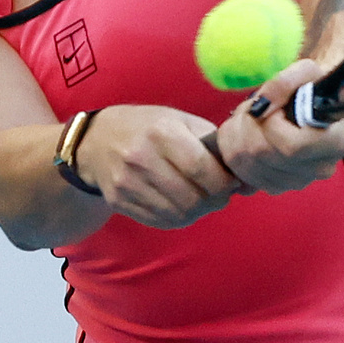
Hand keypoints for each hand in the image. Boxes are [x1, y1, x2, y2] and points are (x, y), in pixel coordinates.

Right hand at [76, 104, 240, 229]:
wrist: (96, 140)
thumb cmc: (148, 127)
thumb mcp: (180, 121)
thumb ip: (212, 144)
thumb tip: (246, 177)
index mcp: (161, 132)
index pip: (201, 168)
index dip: (223, 183)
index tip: (232, 183)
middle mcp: (141, 158)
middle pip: (192, 197)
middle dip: (215, 200)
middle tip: (220, 194)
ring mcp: (127, 183)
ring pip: (178, 214)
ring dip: (199, 212)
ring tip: (202, 199)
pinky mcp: (119, 201)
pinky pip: (161, 221)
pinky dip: (179, 218)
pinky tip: (182, 205)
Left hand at [213, 59, 343, 194]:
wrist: (310, 106)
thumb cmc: (311, 87)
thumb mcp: (305, 72)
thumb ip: (284, 82)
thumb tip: (261, 106)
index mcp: (337, 141)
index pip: (293, 147)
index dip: (273, 126)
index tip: (276, 108)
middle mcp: (320, 168)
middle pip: (264, 155)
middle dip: (247, 125)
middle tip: (253, 108)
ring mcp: (298, 182)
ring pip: (248, 166)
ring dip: (237, 137)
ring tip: (249, 119)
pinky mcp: (278, 187)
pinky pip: (243, 175)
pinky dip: (234, 153)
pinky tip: (243, 135)